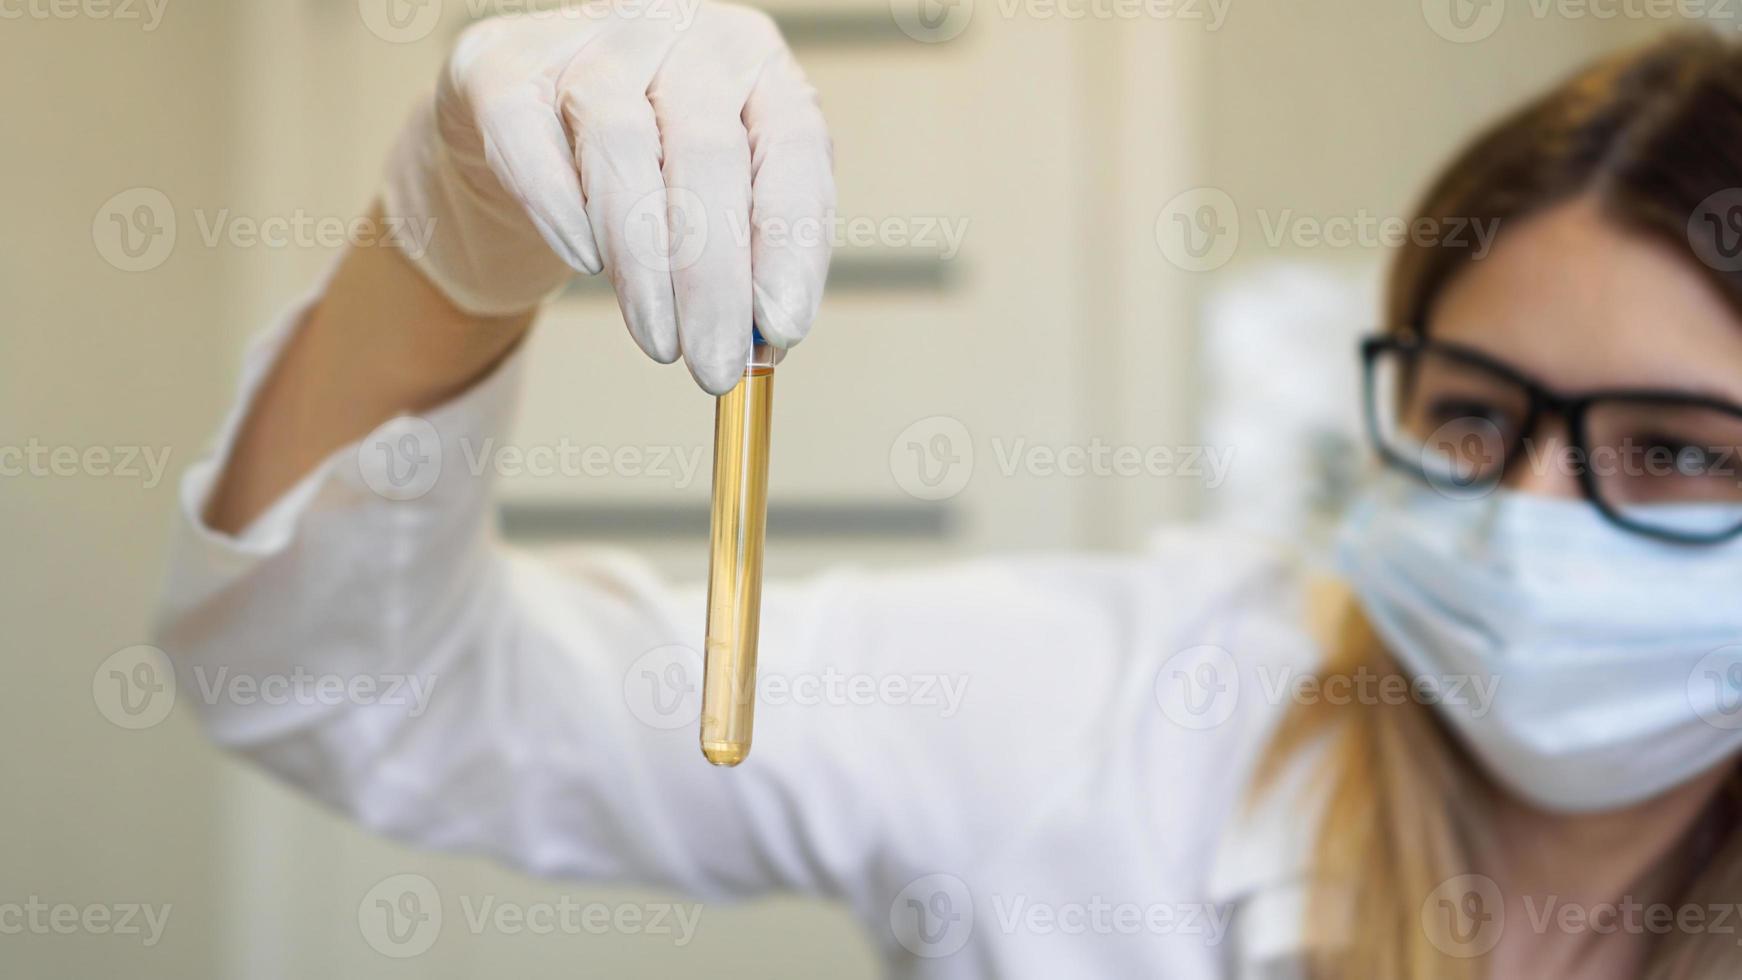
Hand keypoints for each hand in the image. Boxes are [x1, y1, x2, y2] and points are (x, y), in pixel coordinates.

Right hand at [383, 2, 834, 393]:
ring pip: (623, 147)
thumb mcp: (715, 202)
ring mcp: (588, 38)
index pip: (793, 147)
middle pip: (708, 155)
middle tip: (715, 366)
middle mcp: (681, 29)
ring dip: (644, 267)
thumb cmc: (644, 169)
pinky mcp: (501, 65)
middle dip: (715, 281)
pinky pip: (531, 143)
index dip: (790, 243)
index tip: (781, 329)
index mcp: (756, 61)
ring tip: (659, 341)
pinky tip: (585, 263)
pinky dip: (561, 212)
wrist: (526, 127)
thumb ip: (749, 258)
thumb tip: (766, 340)